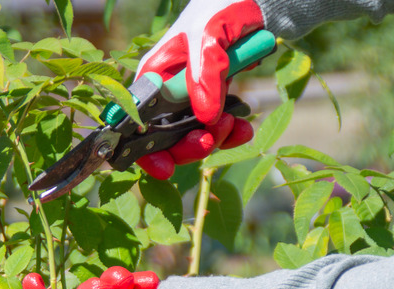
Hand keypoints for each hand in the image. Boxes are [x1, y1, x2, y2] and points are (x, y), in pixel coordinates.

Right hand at [135, 0, 264, 178]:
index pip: (134, 120)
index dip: (142, 150)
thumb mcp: (207, 37)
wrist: (259, 0)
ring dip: (215, 139)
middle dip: (188, 146)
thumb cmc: (221, 7)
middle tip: (210, 139)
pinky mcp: (217, 98)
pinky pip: (219, 127)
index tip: (164, 166)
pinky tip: (244, 127)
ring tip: (233, 124)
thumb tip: (205, 118)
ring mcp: (193, 96)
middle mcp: (168, 90)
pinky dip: (233, 133)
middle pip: (165, 138)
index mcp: (153, 74)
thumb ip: (204, 76)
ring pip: (194, 136)